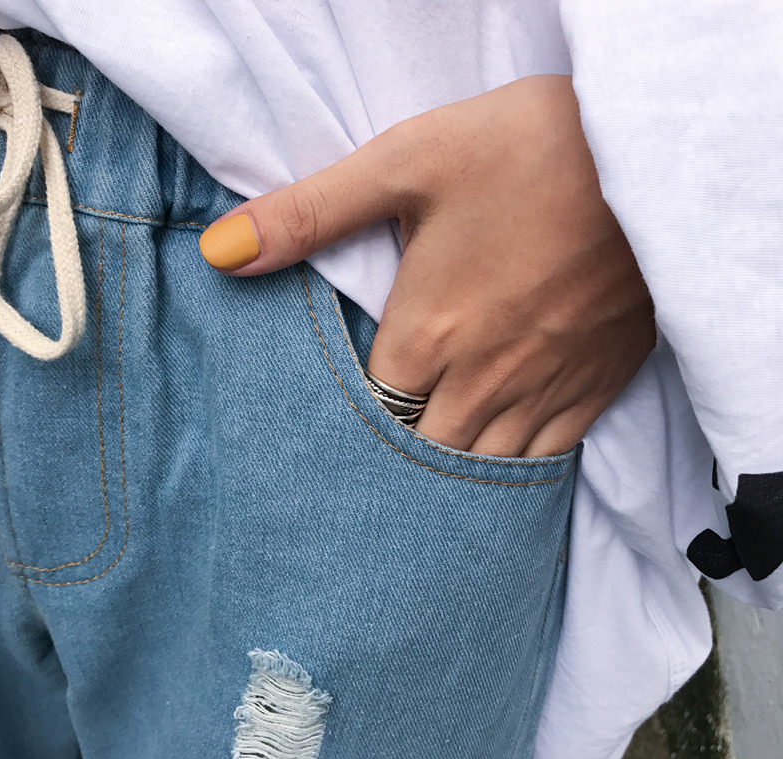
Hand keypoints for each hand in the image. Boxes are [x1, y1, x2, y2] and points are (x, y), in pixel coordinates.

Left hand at [199, 75, 654, 456]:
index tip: (329, 445)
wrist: (646, 157)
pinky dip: (516, 478)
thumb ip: (309, 214)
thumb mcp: (405, 162)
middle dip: (392, 469)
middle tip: (369, 485)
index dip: (344, 434)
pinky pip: (547, 459)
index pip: (368, 416)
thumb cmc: (522, 150)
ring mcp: (542, 388)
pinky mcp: (593, 384)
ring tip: (422, 501)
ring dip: (449, 484)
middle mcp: (481, 378)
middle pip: (421, 456)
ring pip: (482, 470)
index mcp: (426, 334)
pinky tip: (497, 480)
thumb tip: (218, 254)